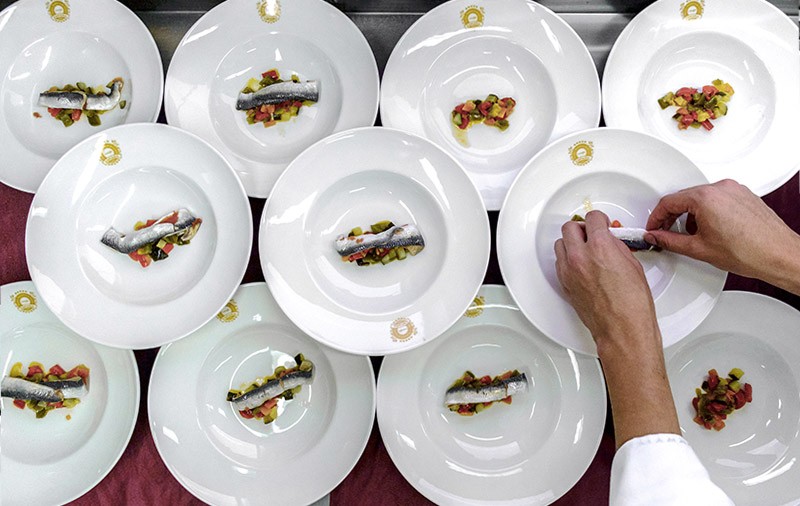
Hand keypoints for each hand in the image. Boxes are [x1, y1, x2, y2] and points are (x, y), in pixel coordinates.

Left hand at [554, 210, 660, 354]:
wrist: (622, 329)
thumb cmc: (632, 304)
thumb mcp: (633, 265)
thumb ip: (617, 247)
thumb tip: (611, 241)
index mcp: (601, 247)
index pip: (592, 218)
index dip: (599, 219)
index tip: (602, 222)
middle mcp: (580, 257)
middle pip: (570, 228)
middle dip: (582, 228)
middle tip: (592, 233)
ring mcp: (569, 271)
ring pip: (560, 244)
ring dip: (571, 243)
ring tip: (584, 249)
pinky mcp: (564, 284)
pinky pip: (559, 262)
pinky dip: (567, 259)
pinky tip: (579, 264)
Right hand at [645, 179, 799, 293]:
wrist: (778, 255)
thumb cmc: (748, 252)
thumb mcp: (698, 249)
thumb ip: (670, 241)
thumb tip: (656, 237)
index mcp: (705, 198)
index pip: (669, 202)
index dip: (656, 217)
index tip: (653, 227)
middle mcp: (720, 188)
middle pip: (684, 198)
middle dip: (672, 216)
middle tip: (665, 232)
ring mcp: (734, 190)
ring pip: (701, 198)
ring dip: (691, 214)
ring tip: (691, 235)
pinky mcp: (744, 195)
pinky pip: (717, 198)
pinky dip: (708, 211)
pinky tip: (709, 229)